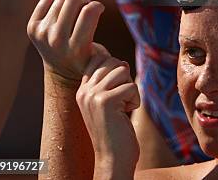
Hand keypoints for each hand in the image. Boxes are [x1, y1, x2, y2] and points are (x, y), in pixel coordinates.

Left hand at [27, 0, 107, 81]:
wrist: (60, 71)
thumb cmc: (87, 59)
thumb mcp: (102, 59)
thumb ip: (111, 58)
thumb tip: (123, 67)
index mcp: (76, 48)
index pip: (90, 11)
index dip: (97, 5)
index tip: (99, 9)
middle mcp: (57, 41)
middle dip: (84, 1)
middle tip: (86, 9)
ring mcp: (42, 34)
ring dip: (71, 1)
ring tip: (75, 12)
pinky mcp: (32, 27)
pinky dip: (56, 1)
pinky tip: (62, 13)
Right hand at [76, 55, 139, 176]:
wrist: (113, 160)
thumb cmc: (114, 131)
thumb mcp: (105, 103)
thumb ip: (108, 82)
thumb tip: (121, 62)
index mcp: (81, 90)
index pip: (99, 57)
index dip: (114, 68)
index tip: (116, 90)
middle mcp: (84, 91)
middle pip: (113, 61)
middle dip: (124, 79)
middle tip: (120, 101)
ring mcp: (93, 95)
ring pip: (123, 70)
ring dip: (130, 88)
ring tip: (123, 107)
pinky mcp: (106, 101)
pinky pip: (131, 86)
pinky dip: (135, 100)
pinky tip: (126, 115)